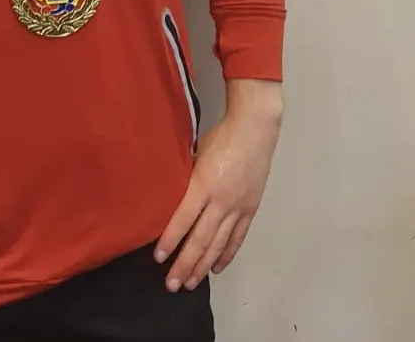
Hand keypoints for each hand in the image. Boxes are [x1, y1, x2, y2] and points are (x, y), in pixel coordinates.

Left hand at [154, 81, 281, 290]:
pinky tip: (216, 268)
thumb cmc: (221, 136)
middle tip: (172, 284)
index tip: (159, 258)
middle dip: (185, 264)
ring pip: (218, 243)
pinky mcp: (250, 209)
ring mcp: (238, 207)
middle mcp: (221, 200)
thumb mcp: (195, 153)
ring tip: (190, 283)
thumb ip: (185, 177)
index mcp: (203, 184)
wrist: (255, 130)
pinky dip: (226, 254)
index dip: (170, 240)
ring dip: (203, 265)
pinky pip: (237, 237)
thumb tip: (170, 195)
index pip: (183, 219)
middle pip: (201, 239)